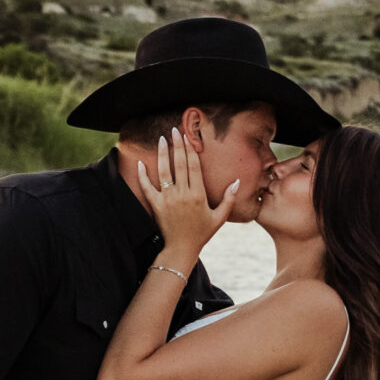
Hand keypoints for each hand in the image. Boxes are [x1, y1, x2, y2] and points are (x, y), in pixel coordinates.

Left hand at [136, 128, 243, 257]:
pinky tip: (141, 163)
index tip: (189, 137)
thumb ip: (229, 199)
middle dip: (177, 145)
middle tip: (175, 130)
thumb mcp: (219, 218)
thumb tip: (237, 181)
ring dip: (163, 154)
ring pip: (164, 172)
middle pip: (180, 164)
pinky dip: (143, 175)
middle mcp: (182, 194)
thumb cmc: (202, 233)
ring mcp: (168, 199)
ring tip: (162, 139)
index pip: (194, 167)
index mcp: (198, 195)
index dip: (191, 150)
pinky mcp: (156, 205)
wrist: (181, 248)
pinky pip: (147, 187)